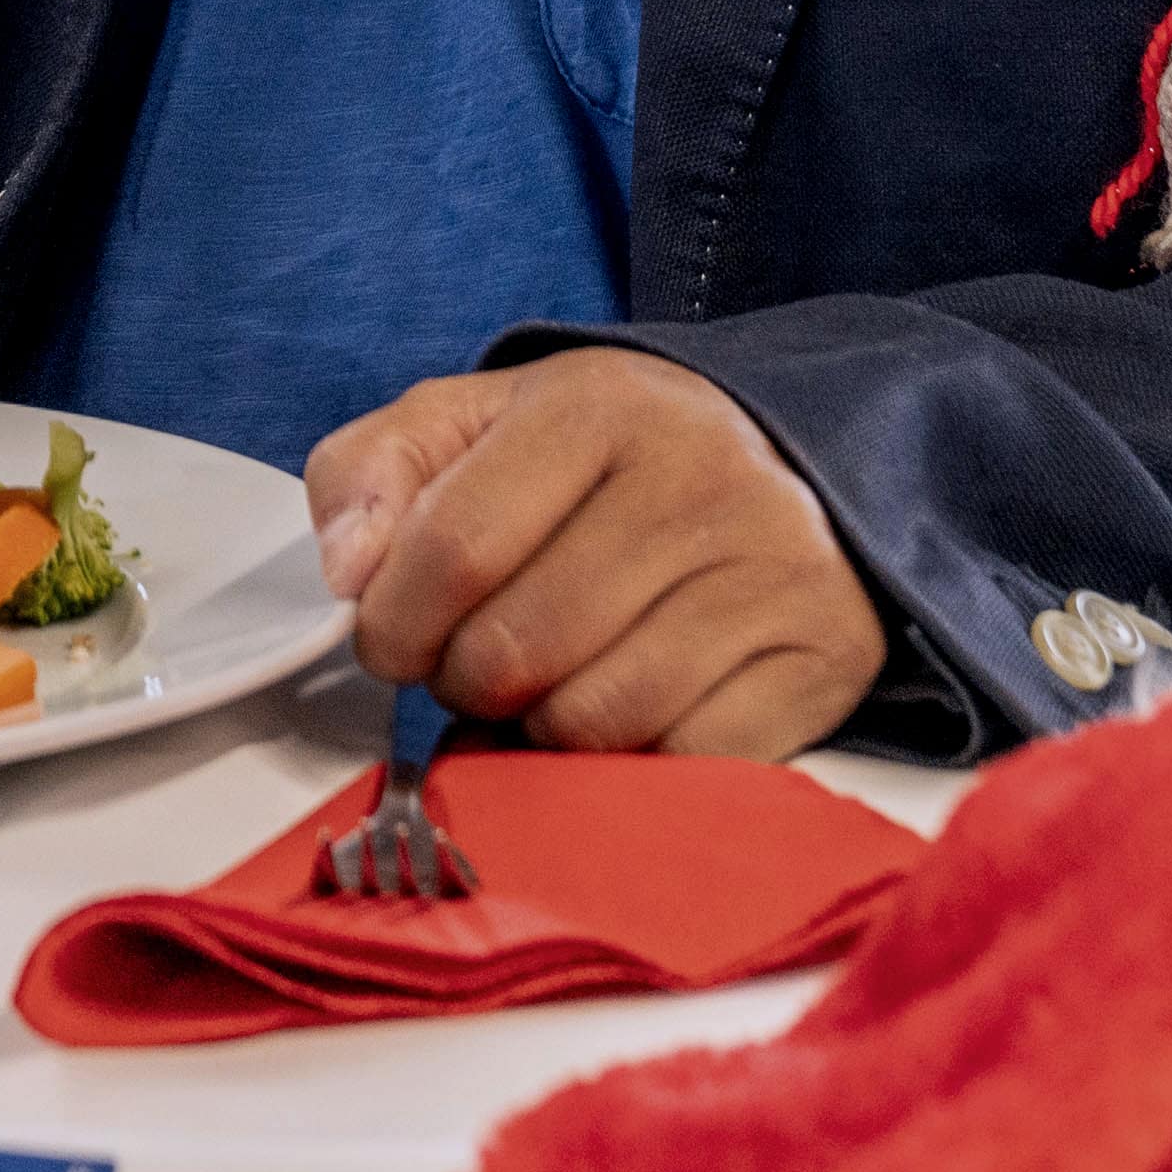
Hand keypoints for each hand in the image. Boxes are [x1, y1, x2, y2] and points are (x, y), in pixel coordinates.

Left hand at [304, 349, 887, 756]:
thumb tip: (347, 573)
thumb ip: (371, 476)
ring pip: (595, 721)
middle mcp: (701, 478)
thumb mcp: (472, 425)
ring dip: (542, 728)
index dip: (395, 622)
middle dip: (465, 680)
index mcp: (599, 407)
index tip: (392, 641)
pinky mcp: (825, 657)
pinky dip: (632, 764)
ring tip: (552, 681)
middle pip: (518, 647)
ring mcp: (774, 571)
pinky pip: (685, 762)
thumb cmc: (600, 462)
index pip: (453, 548)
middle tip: (477, 663)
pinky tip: (627, 710)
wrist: (780, 463)